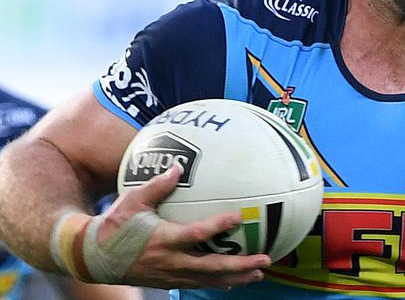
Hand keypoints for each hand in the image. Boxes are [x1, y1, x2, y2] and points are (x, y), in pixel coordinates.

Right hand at [97, 166, 271, 289]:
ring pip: (209, 280)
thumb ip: (157, 184)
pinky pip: (199, 284)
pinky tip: (235, 280)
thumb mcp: (132, 200)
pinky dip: (219, 282)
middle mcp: (171, 261)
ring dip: (236, 277)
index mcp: (164, 239)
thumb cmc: (113, 225)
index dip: (218, 226)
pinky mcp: (169, 281)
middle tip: (265, 260)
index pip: (197, 234)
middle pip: (212, 267)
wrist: (94, 257)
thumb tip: (178, 165)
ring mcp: (171, 275)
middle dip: (240, 265)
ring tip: (259, 272)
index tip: (238, 216)